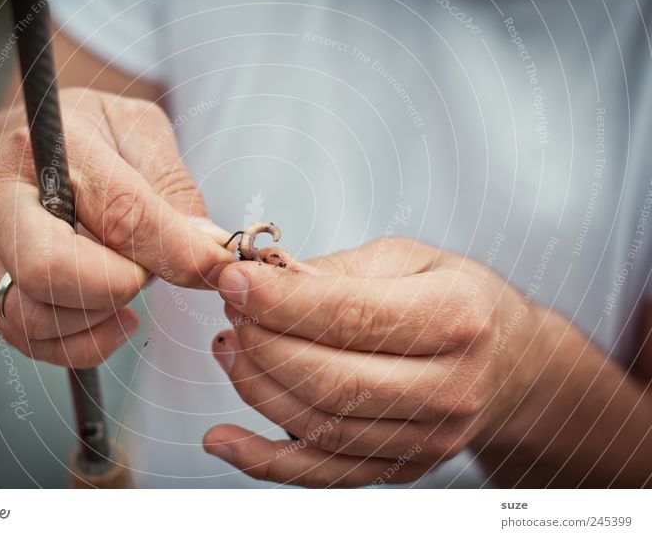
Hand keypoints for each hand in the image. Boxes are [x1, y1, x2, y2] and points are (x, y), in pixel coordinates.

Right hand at [0, 88, 232, 366]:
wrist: (24, 152)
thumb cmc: (91, 139)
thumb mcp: (141, 134)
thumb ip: (174, 189)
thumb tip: (209, 249)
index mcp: (50, 143)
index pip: (118, 211)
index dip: (175, 250)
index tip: (216, 267)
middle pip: (50, 269)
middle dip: (118, 287)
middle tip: (147, 274)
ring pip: (36, 317)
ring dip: (101, 319)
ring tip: (130, 289)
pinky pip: (29, 341)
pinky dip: (83, 343)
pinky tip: (112, 317)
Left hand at [204, 238, 542, 486]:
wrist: (513, 365)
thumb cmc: (458, 300)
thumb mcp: (410, 259)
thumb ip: (339, 270)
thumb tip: (265, 279)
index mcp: (457, 317)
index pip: (351, 315)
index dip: (279, 299)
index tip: (232, 279)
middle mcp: (449, 387)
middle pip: (329, 379)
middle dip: (261, 342)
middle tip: (232, 309)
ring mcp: (427, 438)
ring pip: (317, 427)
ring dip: (254, 386)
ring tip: (230, 344)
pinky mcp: (401, 469)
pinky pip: (321, 475)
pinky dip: (262, 461)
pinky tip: (220, 438)